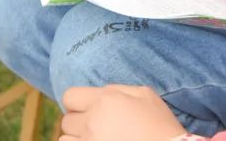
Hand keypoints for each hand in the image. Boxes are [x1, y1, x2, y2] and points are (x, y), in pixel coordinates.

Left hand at [60, 85, 184, 140]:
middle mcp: (92, 122)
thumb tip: (100, 93)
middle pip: (66, 120)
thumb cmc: (160, 124)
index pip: (69, 96)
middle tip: (96, 126)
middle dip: (79, 122)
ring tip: (95, 138)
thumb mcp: (145, 95)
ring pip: (65, 140)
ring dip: (77, 139)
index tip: (87, 109)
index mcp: (105, 100)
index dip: (77, 102)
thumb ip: (118, 89)